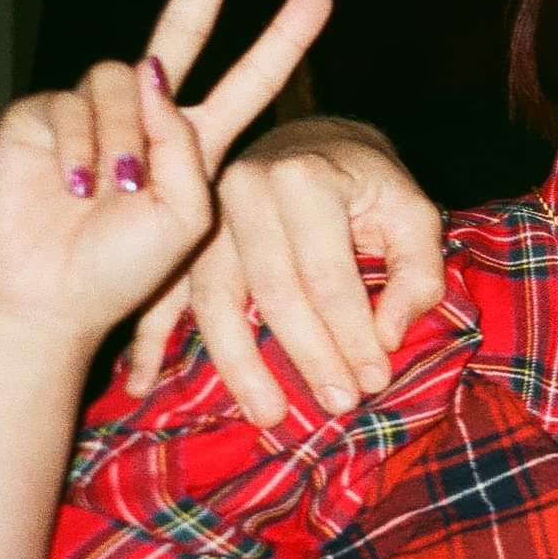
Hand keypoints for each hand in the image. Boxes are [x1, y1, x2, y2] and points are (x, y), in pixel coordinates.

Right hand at [0, 0, 329, 348]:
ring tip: (114, 190)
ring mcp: (96, 108)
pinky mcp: (43, 111)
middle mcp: (149, 114)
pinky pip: (74, 103)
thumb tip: (155, 76)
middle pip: (183, 30)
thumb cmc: (123, 268)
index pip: (250, 79)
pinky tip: (75, 188)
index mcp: (197, 141)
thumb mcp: (184, 216)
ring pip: (123, 78)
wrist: (49, 295)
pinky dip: (83, 147)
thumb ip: (185, 148)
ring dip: (124, 135)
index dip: (284, 39)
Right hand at [122, 117, 443, 423]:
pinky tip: (141, 386)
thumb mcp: (414, 213)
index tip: (374, 381)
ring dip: (239, 365)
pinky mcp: (182, 237)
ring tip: (267, 415)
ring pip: (214, 301)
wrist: (315, 143)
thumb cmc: (371, 185)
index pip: (327, 275)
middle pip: (273, 292)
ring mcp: (204, 214)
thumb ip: (417, 272)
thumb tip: (389, 336)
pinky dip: (152, 340)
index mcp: (303, 179)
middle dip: (307, 356)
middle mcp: (243, 190)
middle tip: (337, 404)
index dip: (351, 335)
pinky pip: (164, 294)